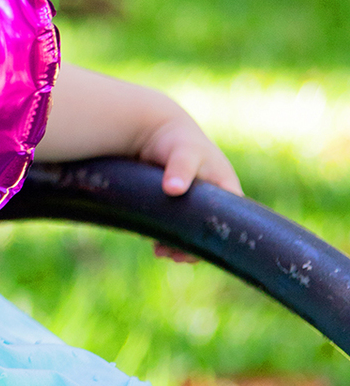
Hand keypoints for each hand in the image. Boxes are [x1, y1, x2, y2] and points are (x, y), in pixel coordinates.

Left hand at [138, 111, 241, 261]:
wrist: (156, 130)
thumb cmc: (177, 140)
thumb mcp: (184, 152)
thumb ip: (181, 168)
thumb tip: (173, 189)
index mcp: (227, 190)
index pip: (231, 223)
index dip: (217, 241)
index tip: (195, 252)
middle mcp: (215, 200)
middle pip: (209, 233)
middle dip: (194, 249)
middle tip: (172, 256)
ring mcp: (197, 204)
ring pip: (192, 234)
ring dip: (178, 246)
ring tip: (160, 252)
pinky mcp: (179, 206)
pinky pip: (178, 228)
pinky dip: (168, 238)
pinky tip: (155, 246)